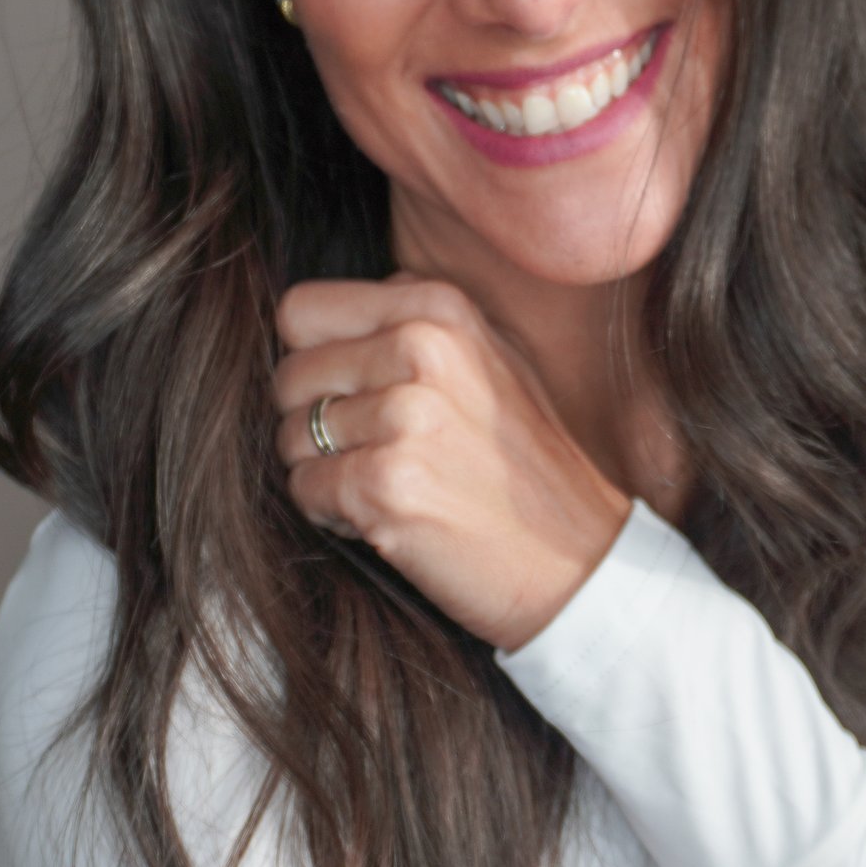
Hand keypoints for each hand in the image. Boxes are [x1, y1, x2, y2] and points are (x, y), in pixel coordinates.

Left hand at [270, 272, 634, 650]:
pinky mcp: (385, 484)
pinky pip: (303, 488)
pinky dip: (331, 512)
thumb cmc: (522, 462)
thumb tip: (313, 321)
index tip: (350, 393)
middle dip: (312, 421)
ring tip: (389, 484)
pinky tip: (387, 516)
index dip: (313, 358)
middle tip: (371, 451)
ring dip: (325, 470)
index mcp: (440, 307)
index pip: (302, 311)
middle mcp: (420, 348)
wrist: (576, 558)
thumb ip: (408, 323)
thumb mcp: (485, 358)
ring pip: (289, 436)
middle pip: (289, 375)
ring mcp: (403, 416)